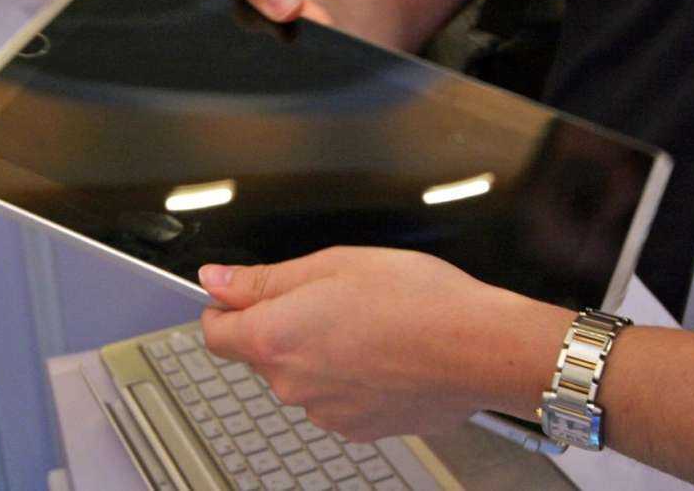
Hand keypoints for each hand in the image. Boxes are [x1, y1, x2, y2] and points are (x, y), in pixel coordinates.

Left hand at [199, 247, 571, 440]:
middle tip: (331, 297)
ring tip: (367, 323)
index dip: (227, 308)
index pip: (215, 333)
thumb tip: (217, 280)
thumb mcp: (333, 265)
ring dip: (319, 352)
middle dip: (284, 325)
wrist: (478, 348)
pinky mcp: (358, 427)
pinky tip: (383, 352)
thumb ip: (265, 279)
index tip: (244, 295)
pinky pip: (336, 398)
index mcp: (276, 338)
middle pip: (263, 354)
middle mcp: (293, 384)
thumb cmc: (416, 300)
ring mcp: (326, 412)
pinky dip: (349, 377)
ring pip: (303, 376)